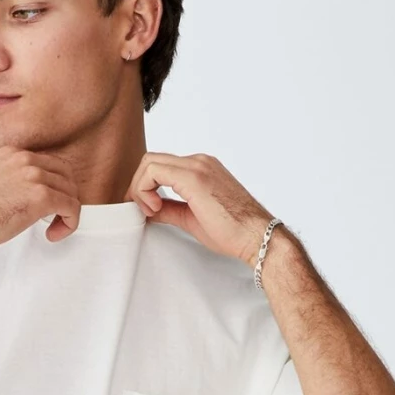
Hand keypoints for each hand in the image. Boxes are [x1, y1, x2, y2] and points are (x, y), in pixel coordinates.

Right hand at [0, 146, 82, 250]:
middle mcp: (26, 160)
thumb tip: (23, 196)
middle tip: (56, 217)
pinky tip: (54, 233)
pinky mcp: (41, 197)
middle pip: (66, 175)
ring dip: (67, 213)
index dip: (55, 185)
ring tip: (54, 228)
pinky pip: (71, 208)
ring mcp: (35, 177)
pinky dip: (69, 223)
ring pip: (71, 192)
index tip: (48, 204)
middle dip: (65, 197)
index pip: (50, 164)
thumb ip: (11, 181)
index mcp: (13, 153)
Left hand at [126, 152, 273, 264]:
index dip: (144, 186)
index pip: (160, 166)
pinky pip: (154, 171)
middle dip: (138, 185)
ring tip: (151, 211)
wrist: (256, 235)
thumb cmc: (233, 230)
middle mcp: (199, 161)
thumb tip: (149, 211)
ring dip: (140, 188)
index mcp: (200, 168)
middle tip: (143, 210)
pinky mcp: (194, 176)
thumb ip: (169, 210)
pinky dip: (145, 189)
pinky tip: (154, 208)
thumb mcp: (191, 218)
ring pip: (150, 161)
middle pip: (151, 159)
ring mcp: (197, 166)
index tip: (147, 209)